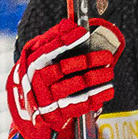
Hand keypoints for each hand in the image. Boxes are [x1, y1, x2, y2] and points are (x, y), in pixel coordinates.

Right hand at [7, 17, 124, 138]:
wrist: (28, 104)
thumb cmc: (39, 73)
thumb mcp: (39, 54)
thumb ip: (52, 39)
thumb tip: (68, 24)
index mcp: (31, 64)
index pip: (47, 51)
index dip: (65, 41)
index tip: (83, 33)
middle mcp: (36, 81)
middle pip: (62, 69)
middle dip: (86, 61)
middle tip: (106, 56)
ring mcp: (44, 99)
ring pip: (71, 87)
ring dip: (93, 80)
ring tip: (109, 73)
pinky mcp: (53, 114)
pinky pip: (76, 106)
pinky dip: (93, 99)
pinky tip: (107, 91)